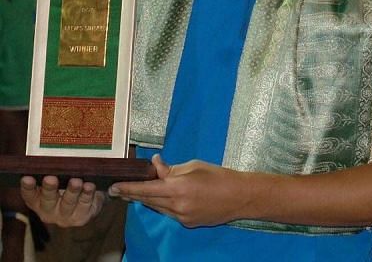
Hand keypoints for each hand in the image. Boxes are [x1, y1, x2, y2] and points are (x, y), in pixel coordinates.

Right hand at [20, 175, 104, 227]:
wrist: (90, 202)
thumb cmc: (69, 185)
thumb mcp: (59, 180)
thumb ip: (54, 172)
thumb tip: (54, 156)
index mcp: (38, 202)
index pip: (29, 195)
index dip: (27, 187)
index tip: (26, 178)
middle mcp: (49, 211)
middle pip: (47, 200)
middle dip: (49, 188)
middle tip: (50, 178)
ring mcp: (65, 216)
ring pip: (67, 203)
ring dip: (72, 191)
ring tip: (76, 181)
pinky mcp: (81, 218)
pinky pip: (84, 205)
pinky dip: (87, 194)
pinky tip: (89, 185)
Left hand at [109, 154, 245, 227]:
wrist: (240, 197)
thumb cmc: (219, 176)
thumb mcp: (194, 166)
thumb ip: (171, 169)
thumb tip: (155, 165)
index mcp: (178, 188)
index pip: (145, 189)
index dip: (127, 188)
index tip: (113, 187)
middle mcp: (176, 206)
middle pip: (148, 201)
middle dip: (132, 195)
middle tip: (118, 190)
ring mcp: (181, 217)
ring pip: (157, 208)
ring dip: (147, 200)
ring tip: (136, 193)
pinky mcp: (187, 223)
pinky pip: (169, 213)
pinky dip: (163, 205)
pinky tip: (163, 199)